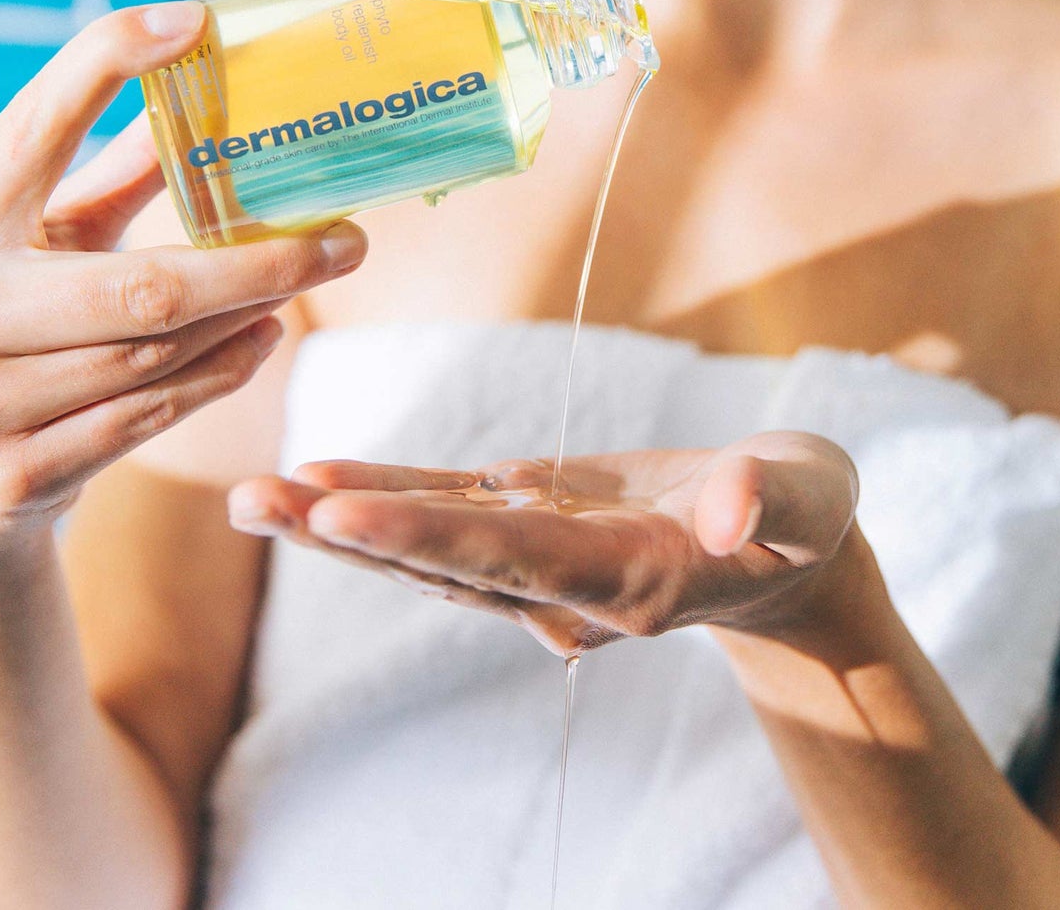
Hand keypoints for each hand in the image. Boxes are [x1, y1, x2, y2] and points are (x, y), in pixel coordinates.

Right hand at [0, 2, 368, 549]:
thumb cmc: (9, 320)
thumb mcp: (41, 241)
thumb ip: (116, 174)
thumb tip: (208, 80)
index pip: (33, 128)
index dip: (105, 64)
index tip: (193, 22)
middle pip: (146, 285)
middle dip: (264, 263)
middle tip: (348, 240)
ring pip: (161, 354)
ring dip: (251, 316)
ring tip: (309, 280)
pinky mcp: (14, 475)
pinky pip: (152, 416)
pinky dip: (223, 374)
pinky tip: (264, 339)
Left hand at [227, 432, 859, 655]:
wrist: (784, 552)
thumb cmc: (804, 515)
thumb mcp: (807, 496)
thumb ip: (770, 498)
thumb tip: (728, 506)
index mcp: (629, 579)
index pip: (512, 557)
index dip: (424, 533)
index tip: (339, 511)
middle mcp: (569, 584)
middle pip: (443, 560)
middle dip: (348, 532)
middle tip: (251, 500)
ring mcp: (545, 558)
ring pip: (429, 543)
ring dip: (342, 521)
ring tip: (257, 495)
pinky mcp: (538, 521)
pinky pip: (450, 509)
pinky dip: (387, 491)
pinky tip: (325, 476)